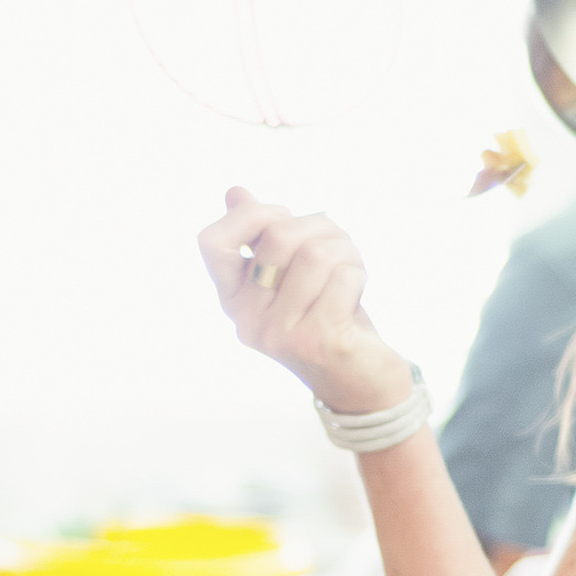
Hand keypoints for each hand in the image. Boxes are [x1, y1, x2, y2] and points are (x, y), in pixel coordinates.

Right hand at [197, 188, 411, 415]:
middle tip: (337, 248)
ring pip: (315, 253)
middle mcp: (248, 320)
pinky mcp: (318, 342)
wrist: (363, 382)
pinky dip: (358, 274)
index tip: (284, 219)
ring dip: (346, 252)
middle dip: (320, 228)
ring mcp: (281, 334)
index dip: (251, 216)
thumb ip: (262, 236)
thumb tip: (234, 192)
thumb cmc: (329, 319)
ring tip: (350, 272)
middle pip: (278, 236)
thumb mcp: (292, 274)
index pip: (212, 242)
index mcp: (234, 300)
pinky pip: (342, 277)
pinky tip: (358, 295)